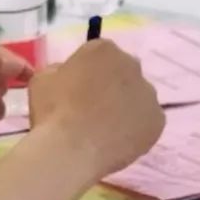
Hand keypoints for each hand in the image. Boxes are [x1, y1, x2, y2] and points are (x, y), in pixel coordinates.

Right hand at [29, 40, 163, 175]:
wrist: (72, 149)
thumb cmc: (52, 110)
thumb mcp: (41, 79)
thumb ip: (59, 70)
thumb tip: (68, 75)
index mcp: (103, 50)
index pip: (98, 53)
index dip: (85, 70)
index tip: (75, 87)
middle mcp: (132, 65)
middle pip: (122, 72)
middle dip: (109, 85)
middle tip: (89, 107)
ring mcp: (149, 94)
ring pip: (136, 97)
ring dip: (122, 106)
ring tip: (101, 129)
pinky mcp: (158, 120)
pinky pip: (145, 121)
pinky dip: (133, 128)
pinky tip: (113, 140)